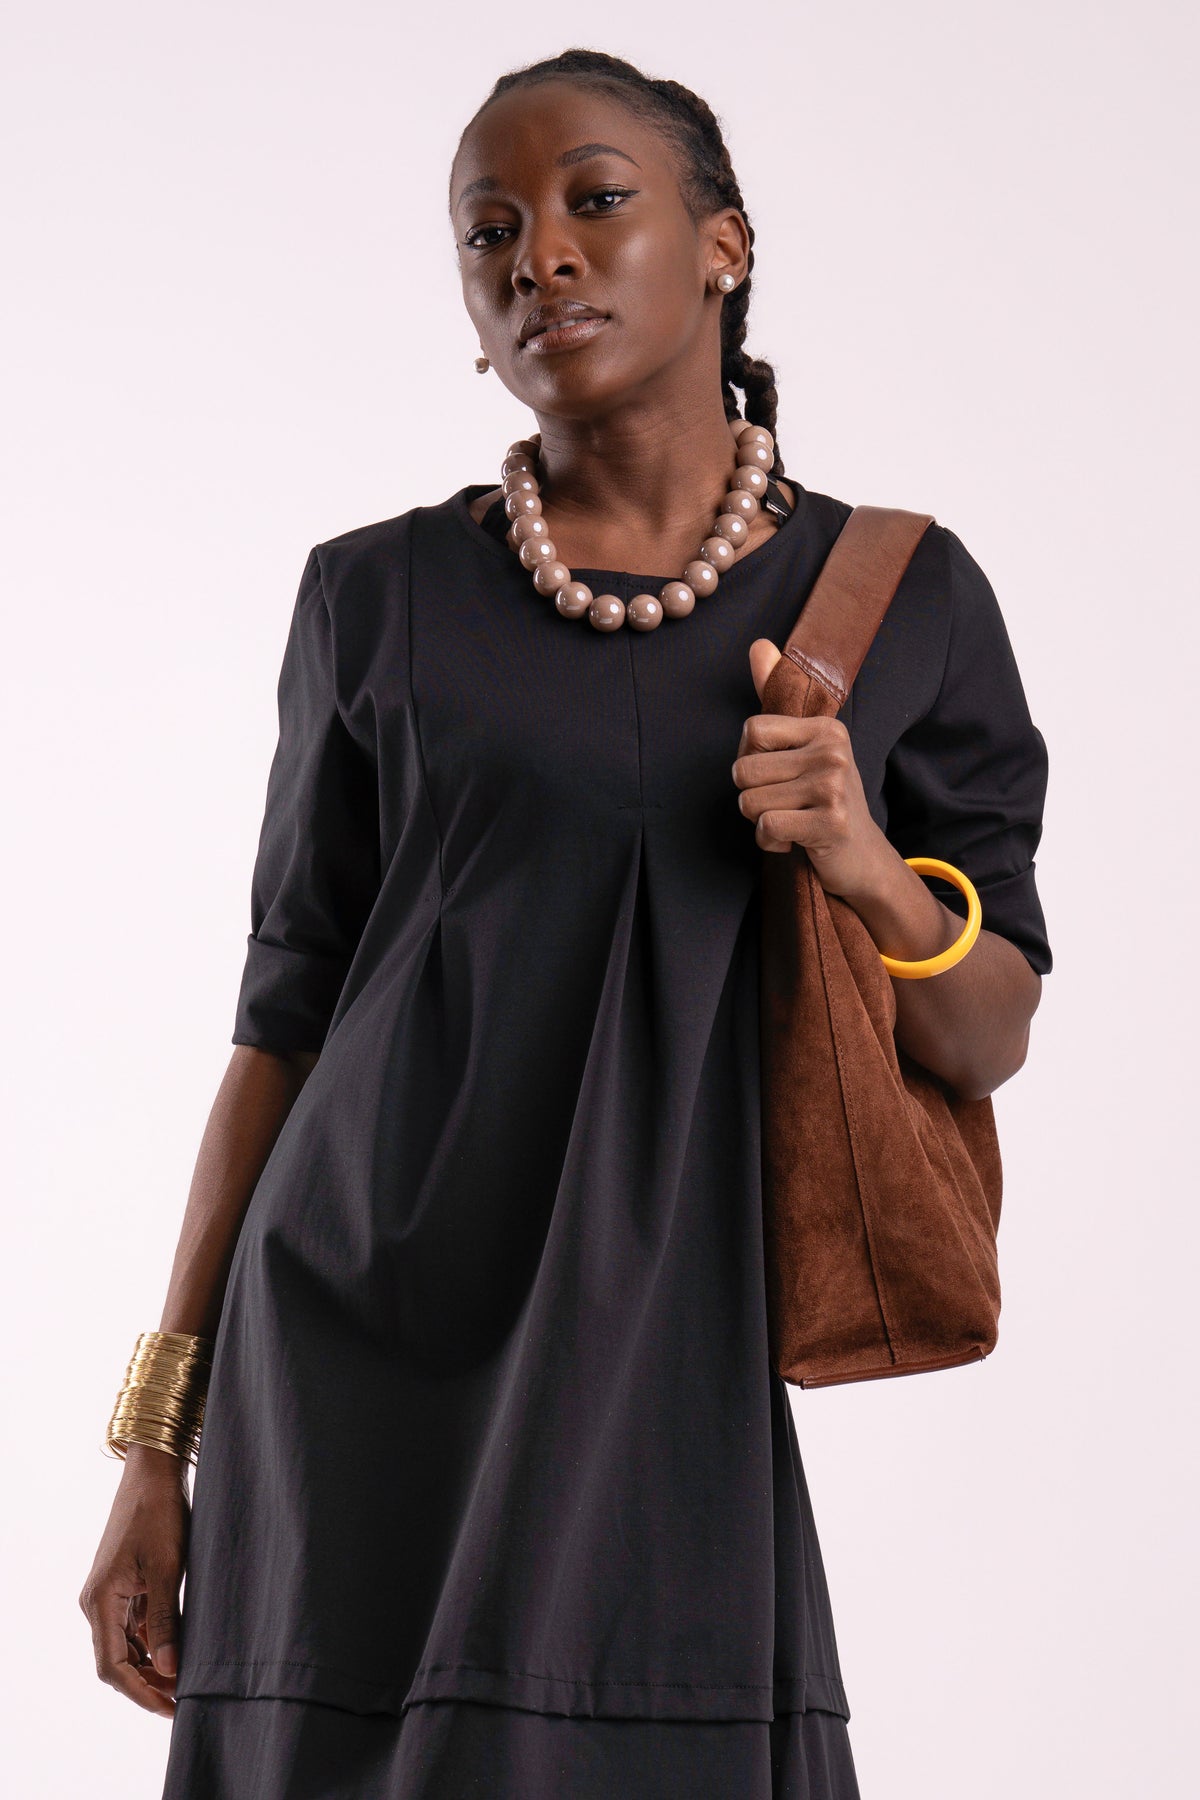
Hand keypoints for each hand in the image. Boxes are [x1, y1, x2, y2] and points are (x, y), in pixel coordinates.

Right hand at [78, 1446, 189, 1715]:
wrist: (153, 1472)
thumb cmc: (159, 1514)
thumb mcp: (168, 1568)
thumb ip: (166, 1620)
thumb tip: (170, 1669)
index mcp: (101, 1601)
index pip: (113, 1666)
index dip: (140, 1693)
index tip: (170, 1708)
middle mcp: (97, 1601)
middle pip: (115, 1660)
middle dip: (146, 1684)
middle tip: (181, 1700)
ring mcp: (108, 1593)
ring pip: (124, 1644)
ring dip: (149, 1665)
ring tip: (182, 1680)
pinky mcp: (121, 1584)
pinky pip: (131, 1625)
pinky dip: (150, 1642)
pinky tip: (175, 1648)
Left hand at [731, 638, 893, 900]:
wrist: (861, 856)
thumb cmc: (822, 800)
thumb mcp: (802, 746)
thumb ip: (776, 695)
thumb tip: (759, 644)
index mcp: (826, 728)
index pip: (751, 731)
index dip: (750, 758)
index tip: (777, 773)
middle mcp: (833, 751)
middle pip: (744, 769)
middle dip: (753, 795)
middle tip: (786, 803)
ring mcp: (834, 787)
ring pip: (750, 801)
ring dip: (761, 821)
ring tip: (793, 820)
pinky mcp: (830, 823)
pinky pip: (766, 826)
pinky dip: (771, 841)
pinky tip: (796, 840)